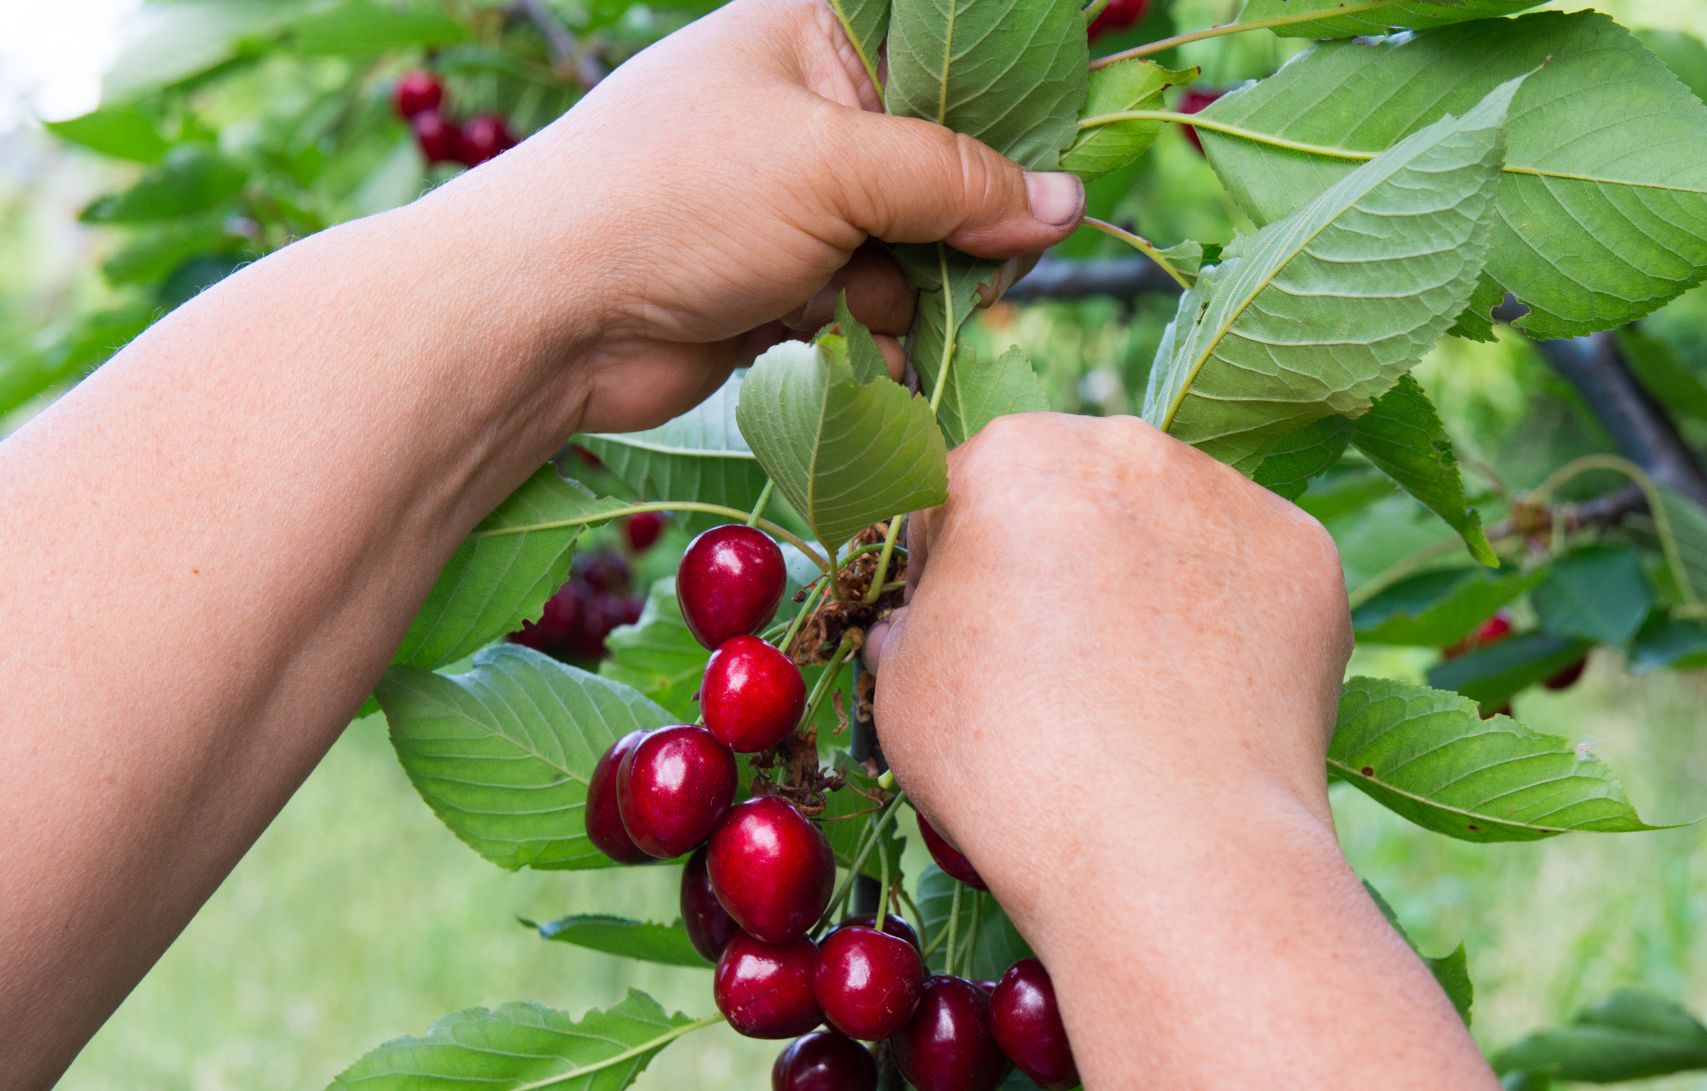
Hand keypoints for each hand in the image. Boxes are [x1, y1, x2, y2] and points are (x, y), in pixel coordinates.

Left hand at [439, 0, 1085, 432]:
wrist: (547, 315)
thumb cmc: (677, 200)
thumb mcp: (835, 167)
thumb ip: (957, 181)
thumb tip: (1065, 204)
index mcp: (812, 32)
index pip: (948, 52)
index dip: (1006, 113)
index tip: (1049, 174)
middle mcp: (805, 107)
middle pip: (942, 160)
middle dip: (963, 222)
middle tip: (979, 264)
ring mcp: (790, 198)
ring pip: (913, 244)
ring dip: (906, 289)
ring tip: (860, 306)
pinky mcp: (779, 280)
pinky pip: (868, 303)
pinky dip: (871, 333)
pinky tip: (851, 349)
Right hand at [870, 412, 1352, 907]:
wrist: (1170, 851)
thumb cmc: (1012, 769)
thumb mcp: (900, 694)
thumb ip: (907, 629)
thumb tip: (918, 627)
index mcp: (1011, 456)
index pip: (964, 493)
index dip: (952, 570)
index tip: (964, 635)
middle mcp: (1127, 447)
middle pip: (1076, 494)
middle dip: (1061, 559)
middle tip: (1057, 667)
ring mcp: (1230, 494)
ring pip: (1171, 526)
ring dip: (1149, 580)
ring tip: (1141, 694)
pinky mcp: (1306, 554)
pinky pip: (1250, 575)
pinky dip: (1231, 623)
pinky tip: (1207, 700)